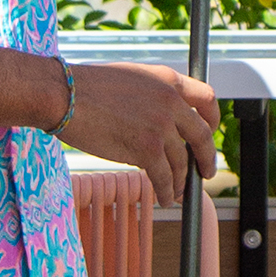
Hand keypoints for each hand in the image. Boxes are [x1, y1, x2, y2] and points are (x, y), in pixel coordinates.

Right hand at [52, 61, 217, 204]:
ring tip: (175, 191)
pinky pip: (165, 177)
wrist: (63, 94)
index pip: (207, 99)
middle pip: (202, 137)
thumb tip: (164, 121)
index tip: (209, 134)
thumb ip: (154, 95)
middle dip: (206, 159)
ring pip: (182, 162)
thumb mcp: (131, 79)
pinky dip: (165, 191)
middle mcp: (171, 102)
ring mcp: (161, 126)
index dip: (213, 121)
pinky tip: (163, 197)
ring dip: (180, 181)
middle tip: (205, 172)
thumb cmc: (86, 87)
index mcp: (168, 80)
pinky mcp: (147, 150)